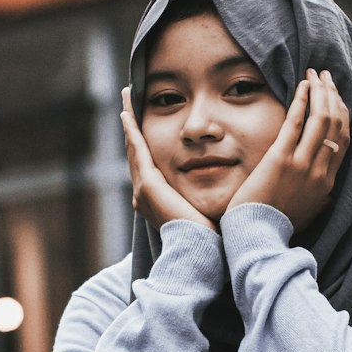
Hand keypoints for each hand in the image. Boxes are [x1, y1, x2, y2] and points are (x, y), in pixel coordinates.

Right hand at [120, 87, 216, 231]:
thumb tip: (224, 191)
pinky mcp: (149, 184)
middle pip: (136, 154)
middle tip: (128, 104)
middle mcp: (144, 195)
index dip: (144, 144)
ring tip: (127, 101)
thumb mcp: (204, 211)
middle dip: (132, 129)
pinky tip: (129, 113)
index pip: (149, 165)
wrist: (200, 250)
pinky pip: (139, 150)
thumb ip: (206, 199)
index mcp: (156, 200)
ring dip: (130, 124)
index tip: (143, 125)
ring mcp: (144, 190)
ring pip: (134, 148)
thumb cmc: (208, 236)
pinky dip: (133, 131)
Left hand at [224, 69, 349, 231]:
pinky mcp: (281, 160)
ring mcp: (302, 165)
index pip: (343, 140)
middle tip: (326, 78)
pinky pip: (296, 123)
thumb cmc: (276, 226)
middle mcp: (321, 171)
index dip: (342, 113)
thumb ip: (320, 199)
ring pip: (321, 119)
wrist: (258, 237)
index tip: (336, 97)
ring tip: (314, 75)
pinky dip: (301, 100)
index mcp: (328, 183)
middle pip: (336, 124)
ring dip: (320, 92)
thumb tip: (327, 191)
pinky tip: (302, 85)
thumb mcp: (308, 214)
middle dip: (333, 96)